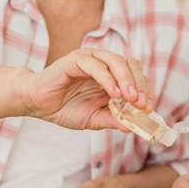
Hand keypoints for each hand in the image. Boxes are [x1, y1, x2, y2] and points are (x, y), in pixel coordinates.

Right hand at [24, 48, 152, 130]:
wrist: (39, 105)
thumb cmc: (65, 109)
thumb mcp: (94, 120)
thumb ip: (112, 120)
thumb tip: (131, 127)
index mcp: (112, 77)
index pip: (137, 77)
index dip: (146, 91)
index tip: (149, 109)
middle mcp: (104, 65)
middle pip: (131, 66)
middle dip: (141, 85)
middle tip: (143, 104)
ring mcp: (91, 60)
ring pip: (117, 61)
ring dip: (127, 80)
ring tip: (131, 99)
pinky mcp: (76, 59)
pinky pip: (96, 65)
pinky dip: (108, 78)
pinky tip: (114, 93)